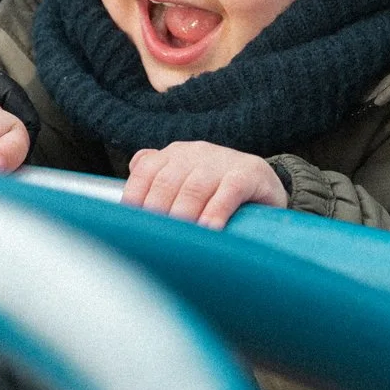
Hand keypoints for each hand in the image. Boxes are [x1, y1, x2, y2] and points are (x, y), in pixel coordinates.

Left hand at [123, 142, 285, 230]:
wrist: (264, 183)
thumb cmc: (216, 189)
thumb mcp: (184, 181)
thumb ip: (155, 181)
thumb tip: (125, 193)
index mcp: (175, 154)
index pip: (146, 170)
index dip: (135, 196)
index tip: (130, 223)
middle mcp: (196, 152)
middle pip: (168, 180)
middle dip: (158, 209)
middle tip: (155, 236)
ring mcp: (223, 161)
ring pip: (195, 186)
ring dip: (184, 213)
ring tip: (181, 236)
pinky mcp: (249, 173)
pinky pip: (229, 191)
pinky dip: (217, 210)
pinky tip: (210, 229)